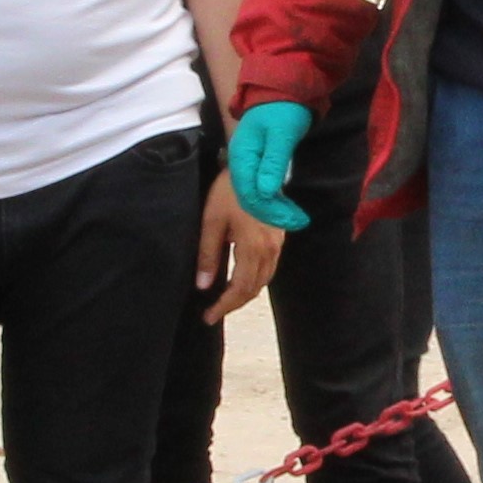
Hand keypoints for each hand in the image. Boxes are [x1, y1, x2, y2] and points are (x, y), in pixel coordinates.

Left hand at [196, 172, 283, 320]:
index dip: (224, 306)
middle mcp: (270, 251)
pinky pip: (269, 268)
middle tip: (213, 312)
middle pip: (254, 289)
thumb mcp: (211, 222)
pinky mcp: (279, 237)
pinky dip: (255, 279)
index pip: (240, 289)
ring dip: (245, 293)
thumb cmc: (230, 192)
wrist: (256, 167)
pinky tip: (241, 278)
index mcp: (253, 249)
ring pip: (264, 280)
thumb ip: (208, 255)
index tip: (208, 316)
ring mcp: (278, 244)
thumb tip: (203, 285)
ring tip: (225, 299)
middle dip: (234, 303)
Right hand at [223, 98, 316, 229]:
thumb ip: (272, 163)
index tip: (296, 220)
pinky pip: (261, 187)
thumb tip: (265, 194)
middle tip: (300, 222)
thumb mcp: (282, 135)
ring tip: (297, 218)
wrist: (283, 86)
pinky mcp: (257, 161)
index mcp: (243, 157)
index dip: (272, 212)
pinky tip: (286, 205)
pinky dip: (274, 199)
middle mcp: (241, 163)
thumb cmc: (284, 108)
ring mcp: (248, 162)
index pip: (251, 195)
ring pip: (256, 195)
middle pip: (251, 199)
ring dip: (275, 209)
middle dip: (274, 215)